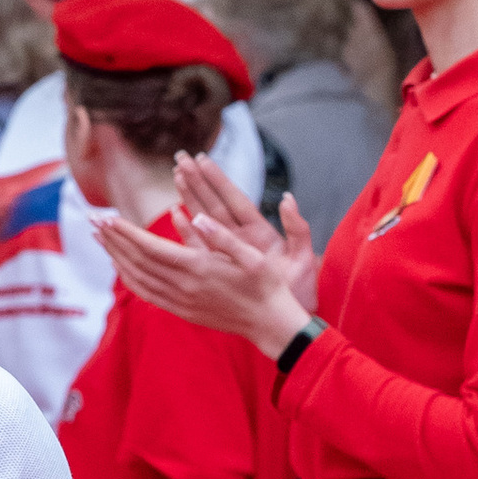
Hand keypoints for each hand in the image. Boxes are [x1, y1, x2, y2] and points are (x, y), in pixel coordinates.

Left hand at [95, 172, 315, 355]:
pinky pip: (146, 294)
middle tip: (93, 220)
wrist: (270, 323)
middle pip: (137, 261)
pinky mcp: (182, 311)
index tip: (107, 217)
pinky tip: (120, 266)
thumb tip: (197, 215)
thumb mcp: (252, 255)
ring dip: (115, 257)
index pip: (151, 248)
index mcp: (198, 268)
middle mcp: (184, 287)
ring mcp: (180, 301)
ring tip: (99, 239)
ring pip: (137, 278)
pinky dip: (128, 278)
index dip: (126, 232)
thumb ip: (222, 236)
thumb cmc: (266, 285)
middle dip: (112, 240)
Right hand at [178, 154, 317, 307]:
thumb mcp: (303, 258)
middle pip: (214, 204)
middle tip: (180, 158)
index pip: (234, 199)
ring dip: (189, 198)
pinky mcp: (221, 267)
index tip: (203, 159)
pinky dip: (186, 230)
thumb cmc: (301, 291)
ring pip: (204, 219)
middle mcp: (242, 238)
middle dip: (197, 180)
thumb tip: (288, 199)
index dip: (218, 179)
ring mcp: (229, 252)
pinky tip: (175, 214)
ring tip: (175, 176)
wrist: (291, 320)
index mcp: (260, 232)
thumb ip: (297, 228)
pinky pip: (199, 246)